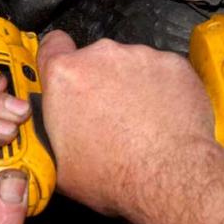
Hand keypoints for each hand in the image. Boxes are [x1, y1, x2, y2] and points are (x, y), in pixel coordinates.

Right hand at [36, 31, 214, 215]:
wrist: (170, 178)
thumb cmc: (115, 175)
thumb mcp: (59, 164)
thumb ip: (51, 133)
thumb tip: (55, 132)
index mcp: (65, 76)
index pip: (52, 45)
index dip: (57, 58)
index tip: (64, 72)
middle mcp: (100, 56)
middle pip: (93, 60)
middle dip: (97, 82)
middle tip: (107, 117)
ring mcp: (139, 57)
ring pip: (129, 66)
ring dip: (130, 86)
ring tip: (140, 121)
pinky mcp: (173, 65)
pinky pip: (162, 71)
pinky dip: (162, 89)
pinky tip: (163, 118)